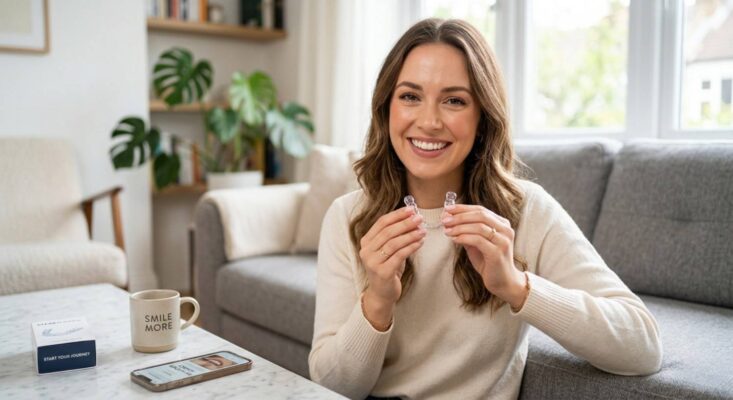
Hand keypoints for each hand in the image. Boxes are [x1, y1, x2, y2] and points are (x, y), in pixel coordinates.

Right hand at [358, 207, 425, 328]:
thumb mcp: (387, 250)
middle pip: (388, 231)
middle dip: (405, 223)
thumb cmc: (387, 268)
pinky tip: (420, 242)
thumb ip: (394, 235)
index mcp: (366, 242)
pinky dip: (411, 247)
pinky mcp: (383, 272)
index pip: (381, 223)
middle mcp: (366, 251)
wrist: (382, 293)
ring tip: (423, 230)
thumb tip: (411, 217)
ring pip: (394, 243)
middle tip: (419, 218)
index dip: (397, 215)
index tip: (411, 209)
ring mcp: (373, 262)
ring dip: (410, 235)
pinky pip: (400, 255)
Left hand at [441, 204, 526, 308]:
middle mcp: (505, 230)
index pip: (480, 209)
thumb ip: (467, 231)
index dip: (462, 208)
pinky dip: (463, 238)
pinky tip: (454, 239)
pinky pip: (478, 240)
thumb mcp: (477, 243)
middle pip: (480, 215)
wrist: (503, 282)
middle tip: (444, 220)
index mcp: (502, 224)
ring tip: (447, 230)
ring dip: (459, 227)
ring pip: (479, 226)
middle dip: (459, 216)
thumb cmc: (489, 262)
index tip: (447, 209)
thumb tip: (449, 220)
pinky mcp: (497, 253)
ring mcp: (503, 241)